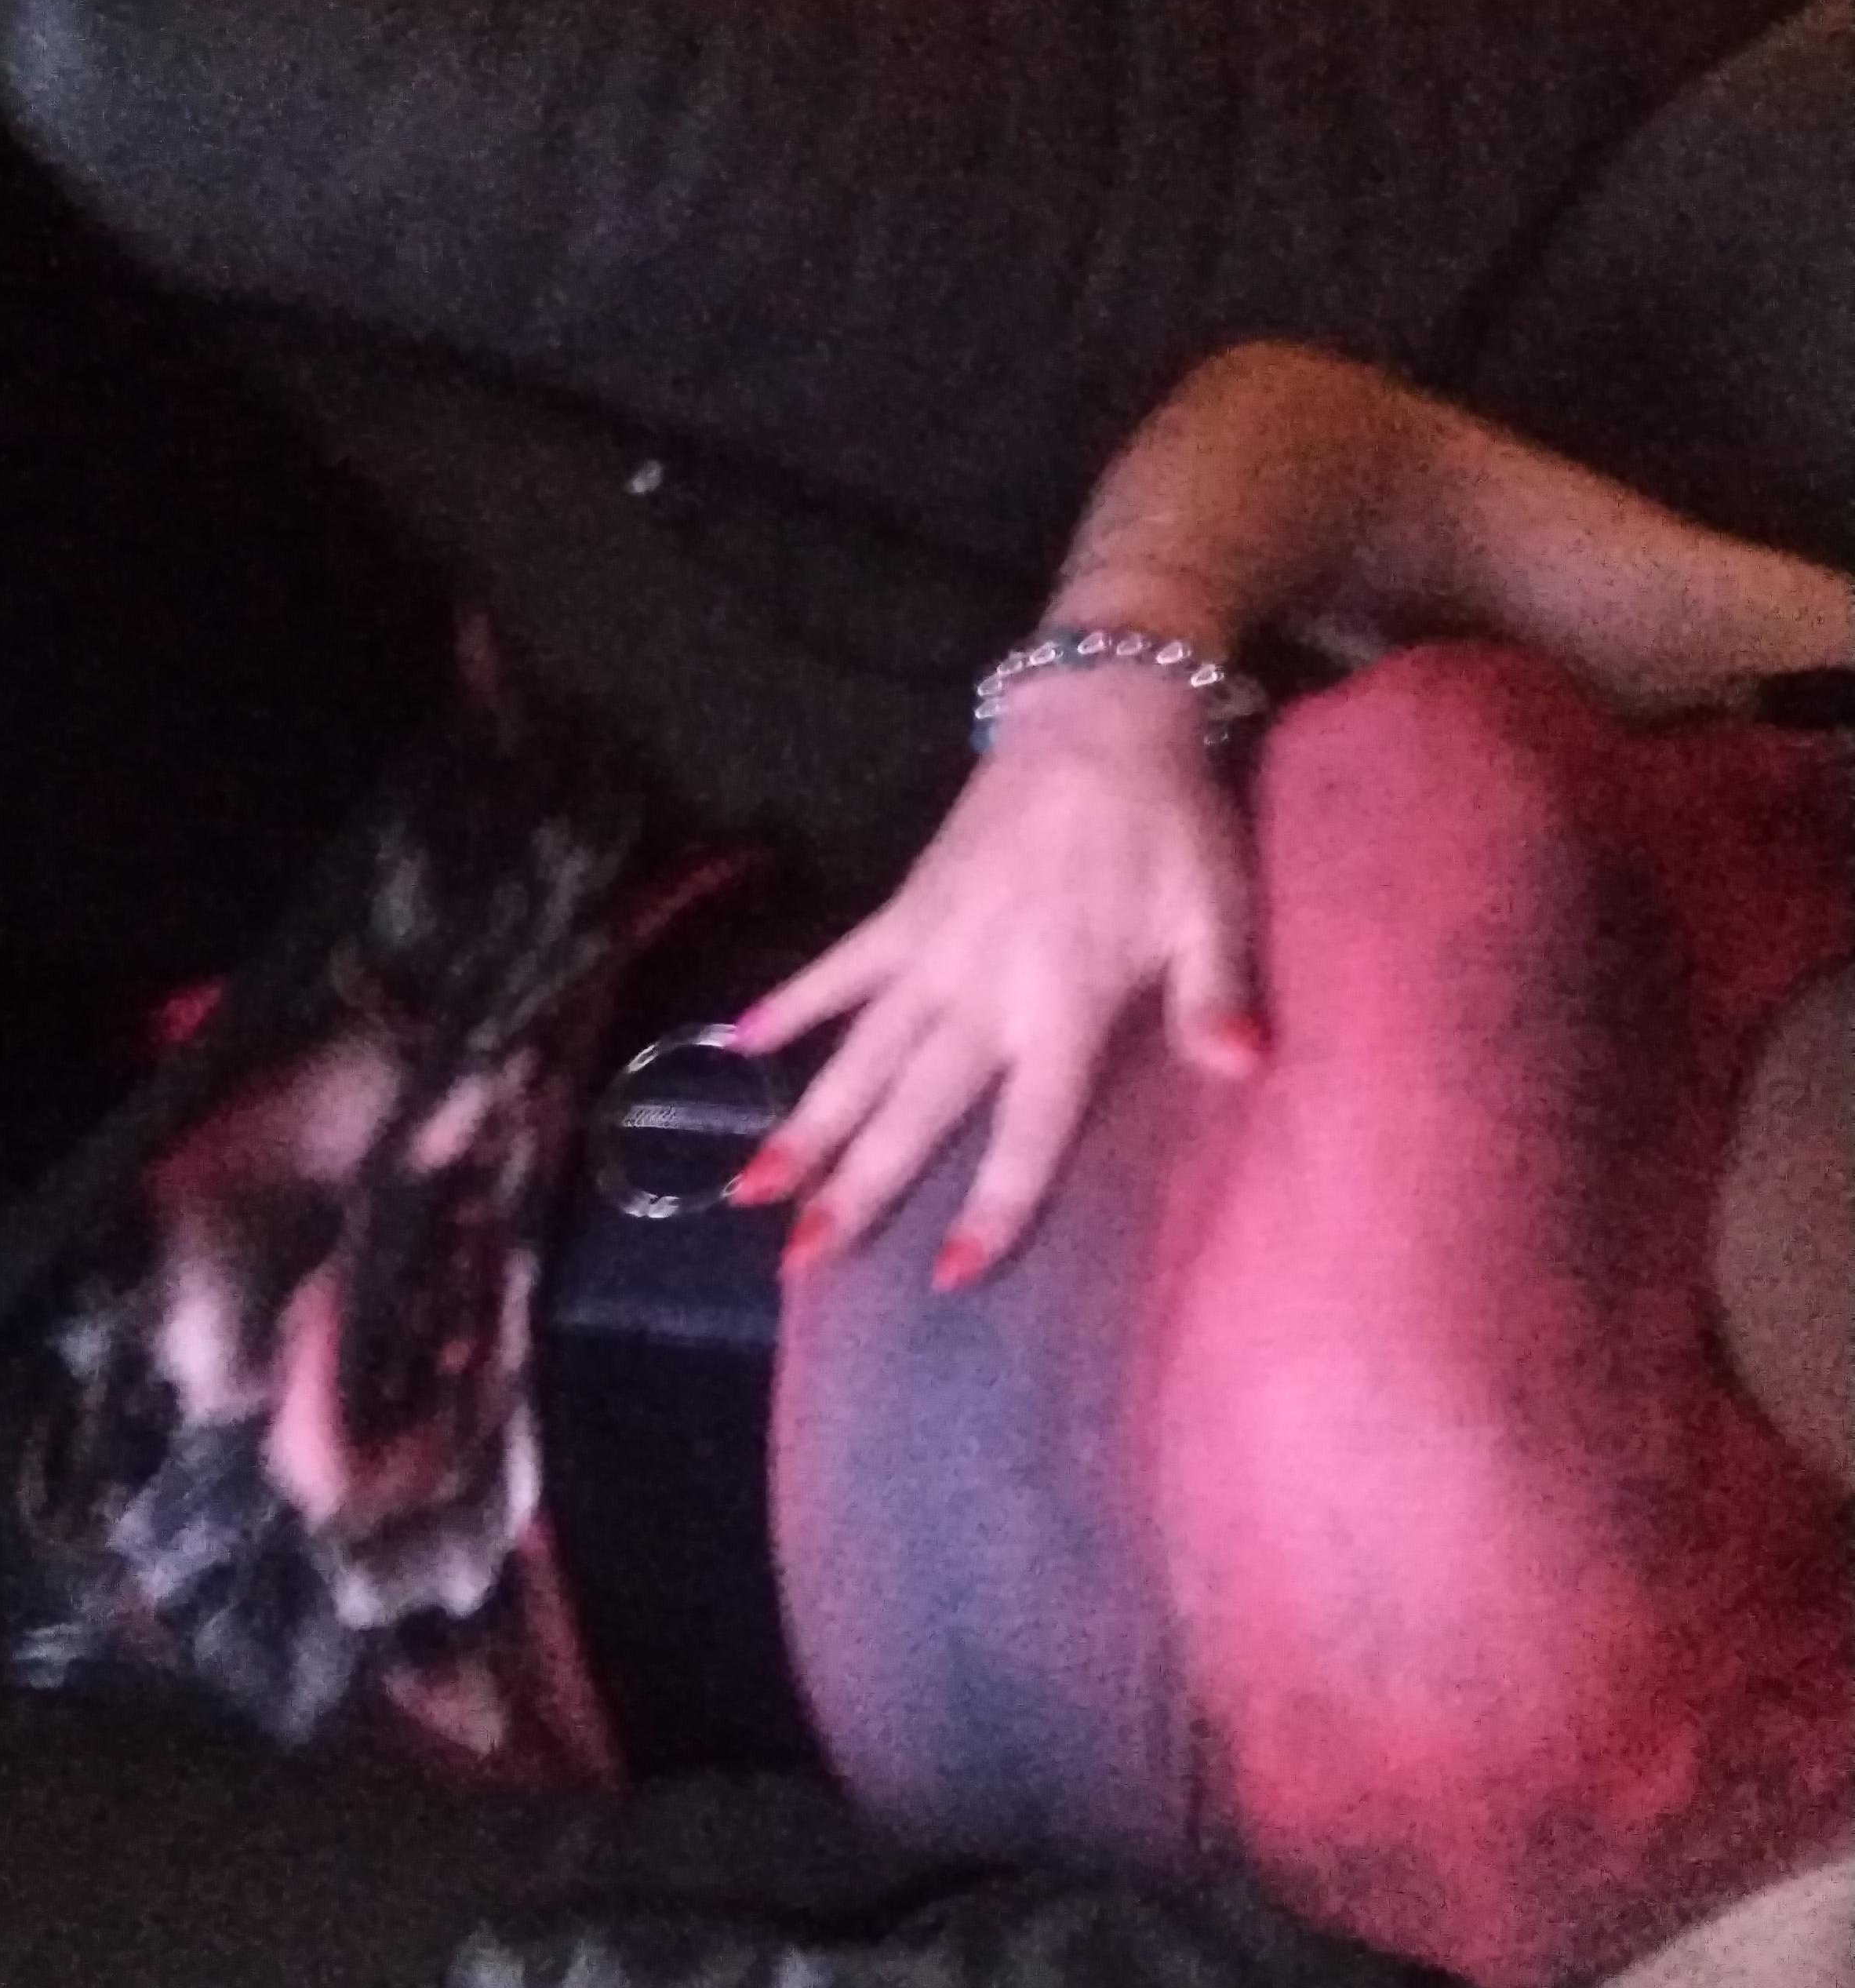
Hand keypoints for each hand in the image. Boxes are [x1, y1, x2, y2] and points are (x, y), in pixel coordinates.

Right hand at [728, 676, 1265, 1287]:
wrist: (1102, 714)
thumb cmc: (1170, 824)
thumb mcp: (1214, 908)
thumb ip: (1215, 996)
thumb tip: (1243, 1068)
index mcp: (1061, 1004)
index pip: (1027, 1131)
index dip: (991, 1207)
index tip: (945, 1274)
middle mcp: (983, 990)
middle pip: (915, 1109)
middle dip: (858, 1189)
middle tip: (801, 1262)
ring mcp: (933, 948)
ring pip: (861, 1055)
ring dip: (808, 1122)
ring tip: (752, 1189)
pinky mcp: (907, 907)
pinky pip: (841, 965)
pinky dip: (794, 1002)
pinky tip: (743, 1044)